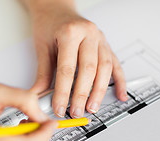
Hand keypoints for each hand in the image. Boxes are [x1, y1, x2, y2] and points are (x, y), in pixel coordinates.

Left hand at [27, 1, 126, 117]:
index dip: (63, 92)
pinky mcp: (106, 45)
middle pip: (89, 70)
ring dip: (100, 91)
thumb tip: (39, 96)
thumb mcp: (42, 48)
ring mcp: (100, 39)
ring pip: (105, 68)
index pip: (67, 69)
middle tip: (77, 111)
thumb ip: (43, 74)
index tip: (59, 107)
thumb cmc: (49, 25)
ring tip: (92, 107)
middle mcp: (88, 34)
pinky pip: (115, 64)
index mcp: (70, 33)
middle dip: (83, 95)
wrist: (57, 9)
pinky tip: (120, 95)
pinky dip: (119, 81)